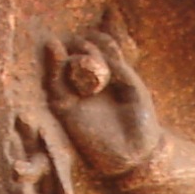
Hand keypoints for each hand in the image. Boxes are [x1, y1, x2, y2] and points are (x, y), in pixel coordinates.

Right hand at [41, 24, 164, 177]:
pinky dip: (52, 69)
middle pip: (78, 57)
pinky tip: (52, 51)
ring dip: (59, 54)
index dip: (98, 41)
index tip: (100, 37)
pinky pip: (55, 86)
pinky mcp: (66, 110)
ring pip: (63, 69)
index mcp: (110, 77)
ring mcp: (77, 97)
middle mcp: (91, 85)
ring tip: (57, 44)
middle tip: (84, 47)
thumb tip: (102, 50)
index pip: (99, 51)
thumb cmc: (142, 123)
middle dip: (80, 48)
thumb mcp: (135, 90)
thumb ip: (120, 69)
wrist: (135, 156)